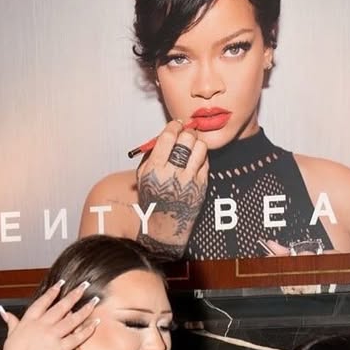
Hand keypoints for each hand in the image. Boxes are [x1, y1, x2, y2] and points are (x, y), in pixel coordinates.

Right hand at [0, 281, 98, 349]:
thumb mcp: (10, 336)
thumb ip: (11, 322)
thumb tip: (4, 312)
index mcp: (29, 321)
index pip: (43, 302)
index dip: (53, 292)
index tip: (61, 283)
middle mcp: (42, 325)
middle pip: (61, 307)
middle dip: (74, 295)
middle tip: (85, 285)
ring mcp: (52, 335)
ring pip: (71, 319)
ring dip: (84, 309)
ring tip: (94, 301)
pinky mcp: (60, 348)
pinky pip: (77, 337)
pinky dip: (87, 330)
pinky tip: (95, 323)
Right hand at [135, 120, 208, 257]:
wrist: (166, 225)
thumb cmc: (153, 198)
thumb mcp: (143, 176)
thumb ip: (152, 154)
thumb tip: (167, 133)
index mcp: (155, 169)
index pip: (168, 137)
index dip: (174, 126)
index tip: (176, 125)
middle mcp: (173, 174)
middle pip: (187, 139)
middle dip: (187, 132)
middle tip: (186, 133)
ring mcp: (189, 180)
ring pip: (200, 147)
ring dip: (196, 142)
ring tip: (192, 146)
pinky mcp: (202, 186)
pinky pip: (206, 161)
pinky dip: (201, 157)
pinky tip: (195, 161)